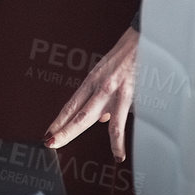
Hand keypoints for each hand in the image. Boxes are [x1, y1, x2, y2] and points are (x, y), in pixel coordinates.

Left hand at [44, 27, 139, 160]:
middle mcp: (98, 86)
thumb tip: (104, 118)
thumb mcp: (110, 74)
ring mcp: (111, 91)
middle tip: (49, 142)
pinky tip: (117, 154)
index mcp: (92, 81)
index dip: (59, 120)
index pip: (71, 105)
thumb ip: (105, 97)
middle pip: (75, 113)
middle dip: (61, 129)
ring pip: (90, 118)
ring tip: (65, 146)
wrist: (145, 40)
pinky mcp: (127, 95)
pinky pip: (120, 123)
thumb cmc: (129, 56)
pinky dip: (117, 142)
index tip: (49, 132)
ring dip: (75, 133)